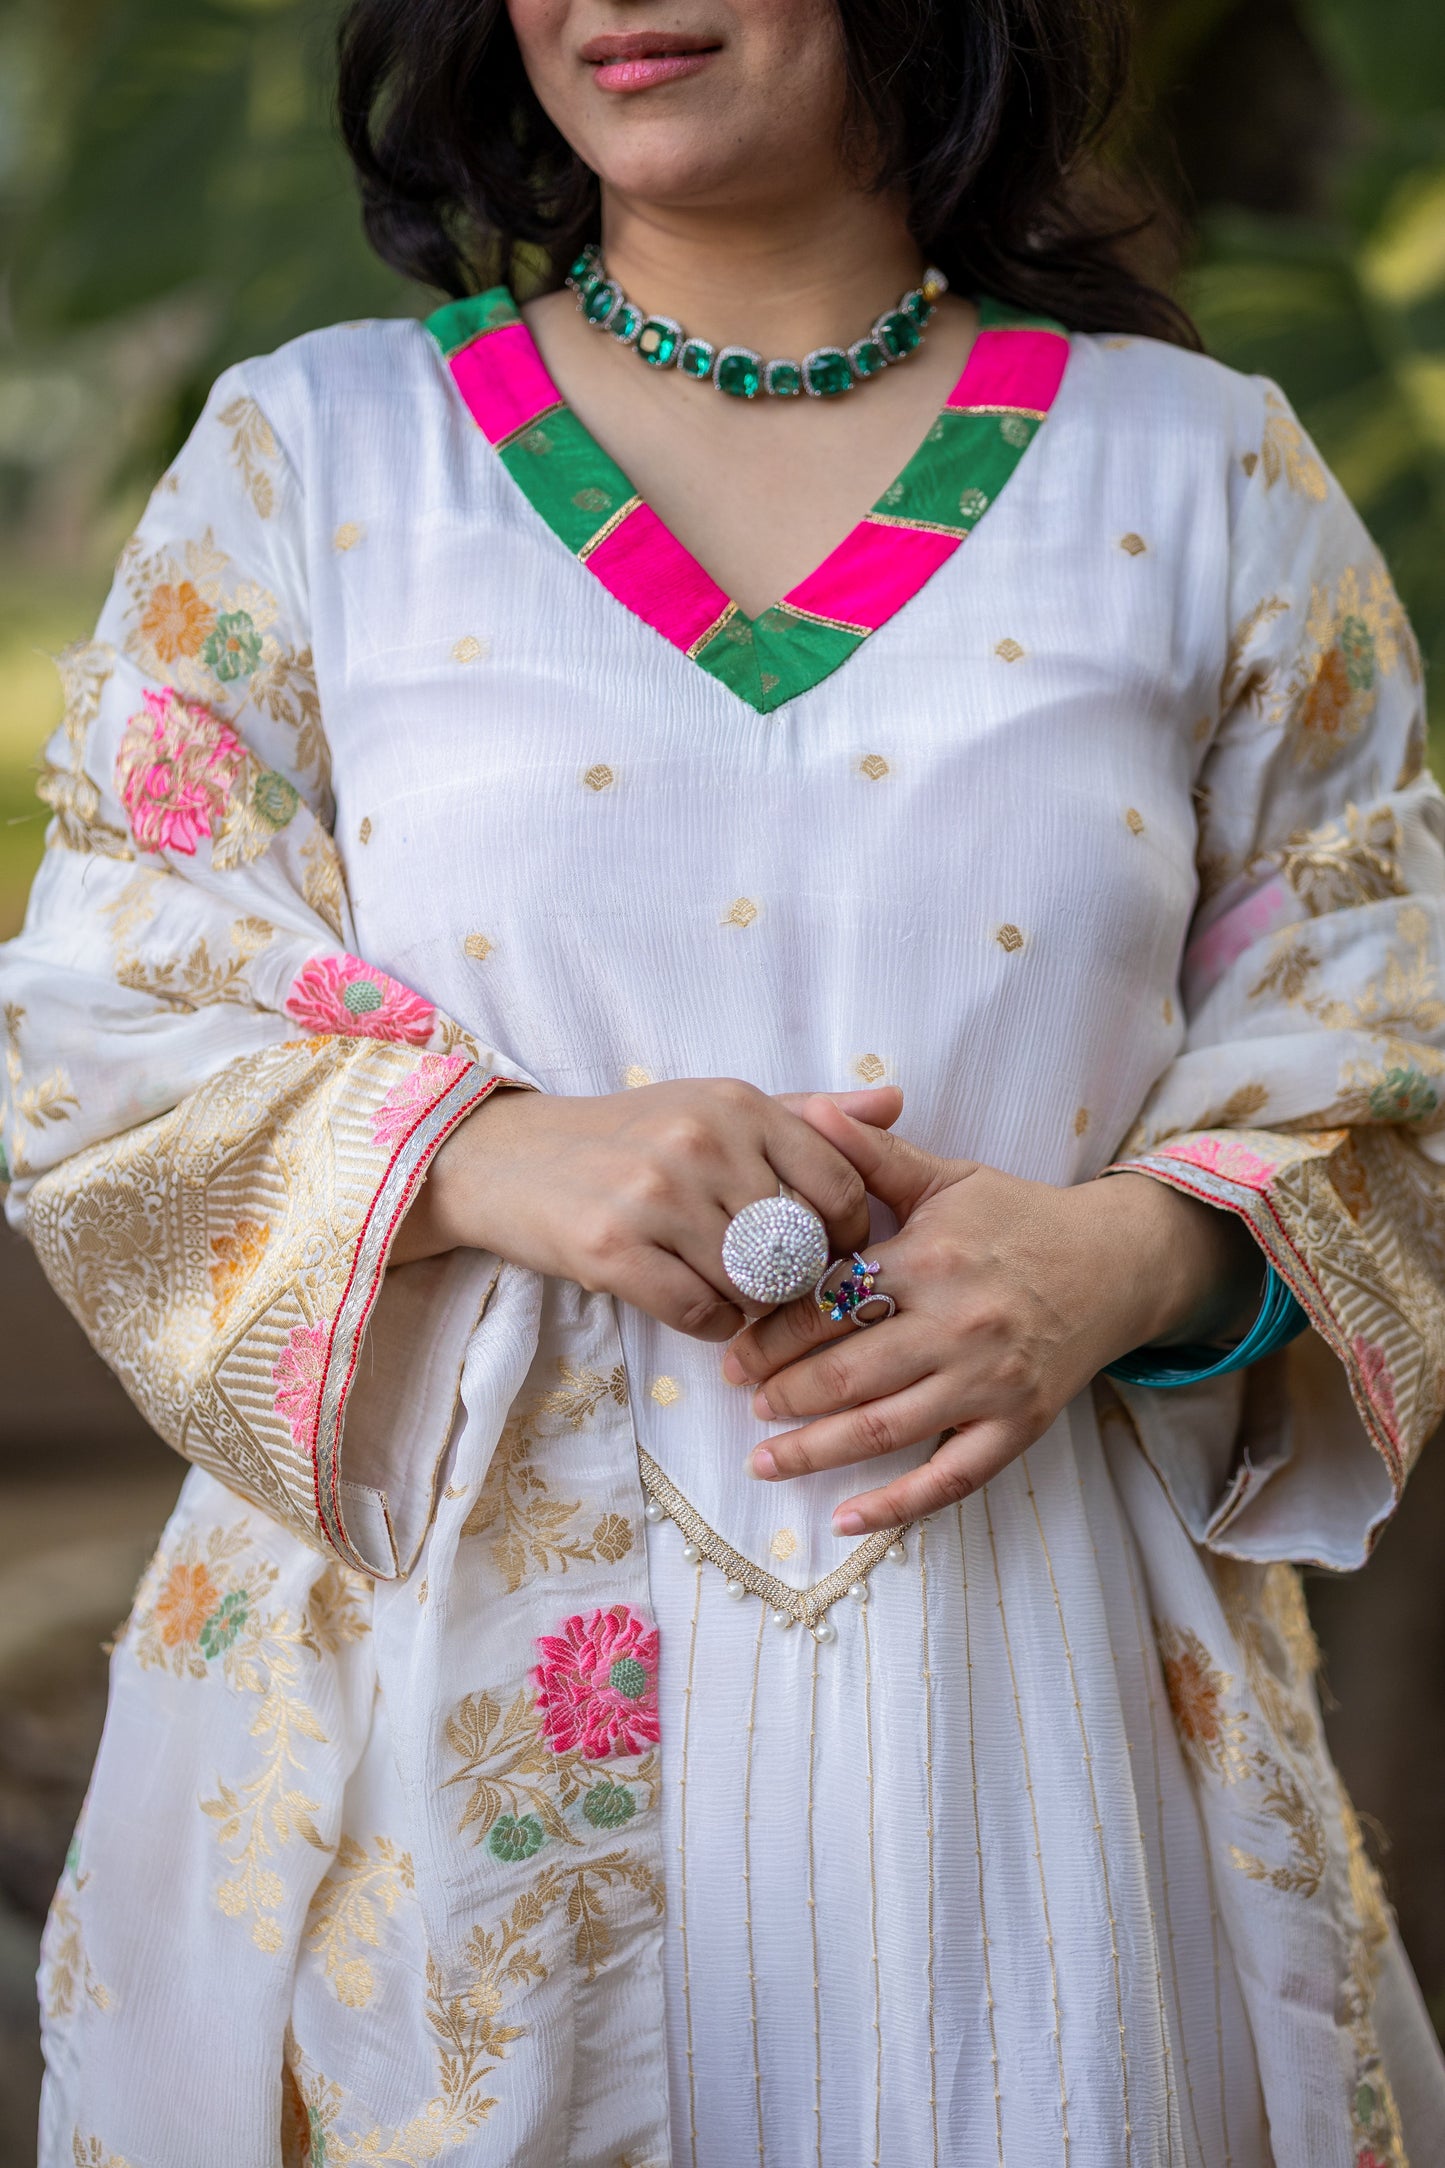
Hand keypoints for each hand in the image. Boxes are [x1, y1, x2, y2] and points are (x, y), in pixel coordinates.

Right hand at [390, 1078, 903, 1340]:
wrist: (507, 1159)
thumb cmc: (628, 1135)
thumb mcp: (717, 1106)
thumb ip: (809, 1112)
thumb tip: (896, 1101)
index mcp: (737, 1104)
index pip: (838, 1184)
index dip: (847, 1234)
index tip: (827, 1250)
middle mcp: (700, 1142)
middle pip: (797, 1245)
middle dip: (796, 1277)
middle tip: (774, 1280)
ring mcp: (654, 1196)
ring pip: (753, 1285)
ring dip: (753, 1304)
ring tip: (730, 1289)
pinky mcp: (612, 1249)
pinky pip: (700, 1313)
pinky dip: (711, 1322)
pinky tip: (695, 1303)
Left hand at [722, 1099, 1262, 1530]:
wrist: (1116, 1263)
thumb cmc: (1019, 1219)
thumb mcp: (948, 1177)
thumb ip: (873, 1156)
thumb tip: (810, 1112)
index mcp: (931, 1261)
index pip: (830, 1303)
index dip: (771, 1330)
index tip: (732, 1345)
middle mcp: (957, 1325)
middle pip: (846, 1371)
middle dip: (781, 1390)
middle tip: (741, 1397)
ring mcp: (989, 1383)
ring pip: (883, 1428)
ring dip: (814, 1450)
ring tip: (763, 1459)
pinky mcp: (1017, 1427)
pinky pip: (949, 1479)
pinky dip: (895, 1506)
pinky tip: (844, 1520)